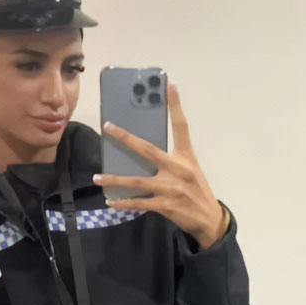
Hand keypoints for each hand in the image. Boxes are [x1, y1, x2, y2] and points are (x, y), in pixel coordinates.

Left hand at [93, 83, 229, 249]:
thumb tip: (144, 153)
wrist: (208, 219)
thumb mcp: (191, 169)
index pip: (181, 127)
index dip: (175, 106)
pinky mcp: (165, 205)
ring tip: (97, 177)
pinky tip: (111, 201)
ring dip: (114, 179)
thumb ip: (171, 159)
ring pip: (136, 181)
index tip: (169, 85)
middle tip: (108, 127)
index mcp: (186, 157)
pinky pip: (139, 203)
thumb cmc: (196, 190)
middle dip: (125, 138)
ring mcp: (170, 188)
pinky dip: (123, 202)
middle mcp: (178, 169)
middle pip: (147, 150)